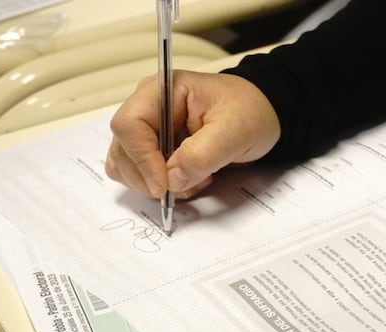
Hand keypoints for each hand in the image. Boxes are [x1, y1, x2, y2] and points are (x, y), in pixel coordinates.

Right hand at [106, 71, 279, 197]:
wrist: (262, 115)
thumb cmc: (250, 111)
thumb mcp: (234, 132)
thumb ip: (202, 155)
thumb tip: (171, 180)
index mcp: (162, 91)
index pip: (129, 125)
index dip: (142, 159)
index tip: (163, 185)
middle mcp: (148, 108)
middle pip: (122, 149)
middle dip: (149, 177)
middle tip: (185, 186)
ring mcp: (149, 130)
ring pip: (126, 165)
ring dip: (154, 184)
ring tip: (194, 180)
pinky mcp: (155, 148)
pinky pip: (140, 174)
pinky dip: (159, 186)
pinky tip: (188, 180)